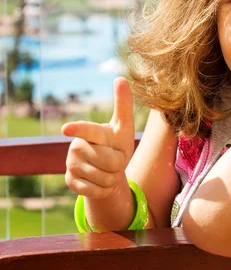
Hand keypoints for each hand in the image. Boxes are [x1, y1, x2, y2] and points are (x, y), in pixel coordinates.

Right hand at [62, 77, 134, 199]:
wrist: (107, 170)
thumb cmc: (116, 144)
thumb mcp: (124, 126)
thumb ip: (123, 104)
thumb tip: (120, 78)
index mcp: (91, 132)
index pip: (87, 130)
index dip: (78, 129)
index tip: (66, 129)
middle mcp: (77, 146)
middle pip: (111, 162)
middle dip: (119, 164)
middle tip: (114, 159)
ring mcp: (71, 164)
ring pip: (105, 179)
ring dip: (113, 178)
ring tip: (107, 170)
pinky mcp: (70, 181)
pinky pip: (96, 191)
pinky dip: (105, 190)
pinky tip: (100, 182)